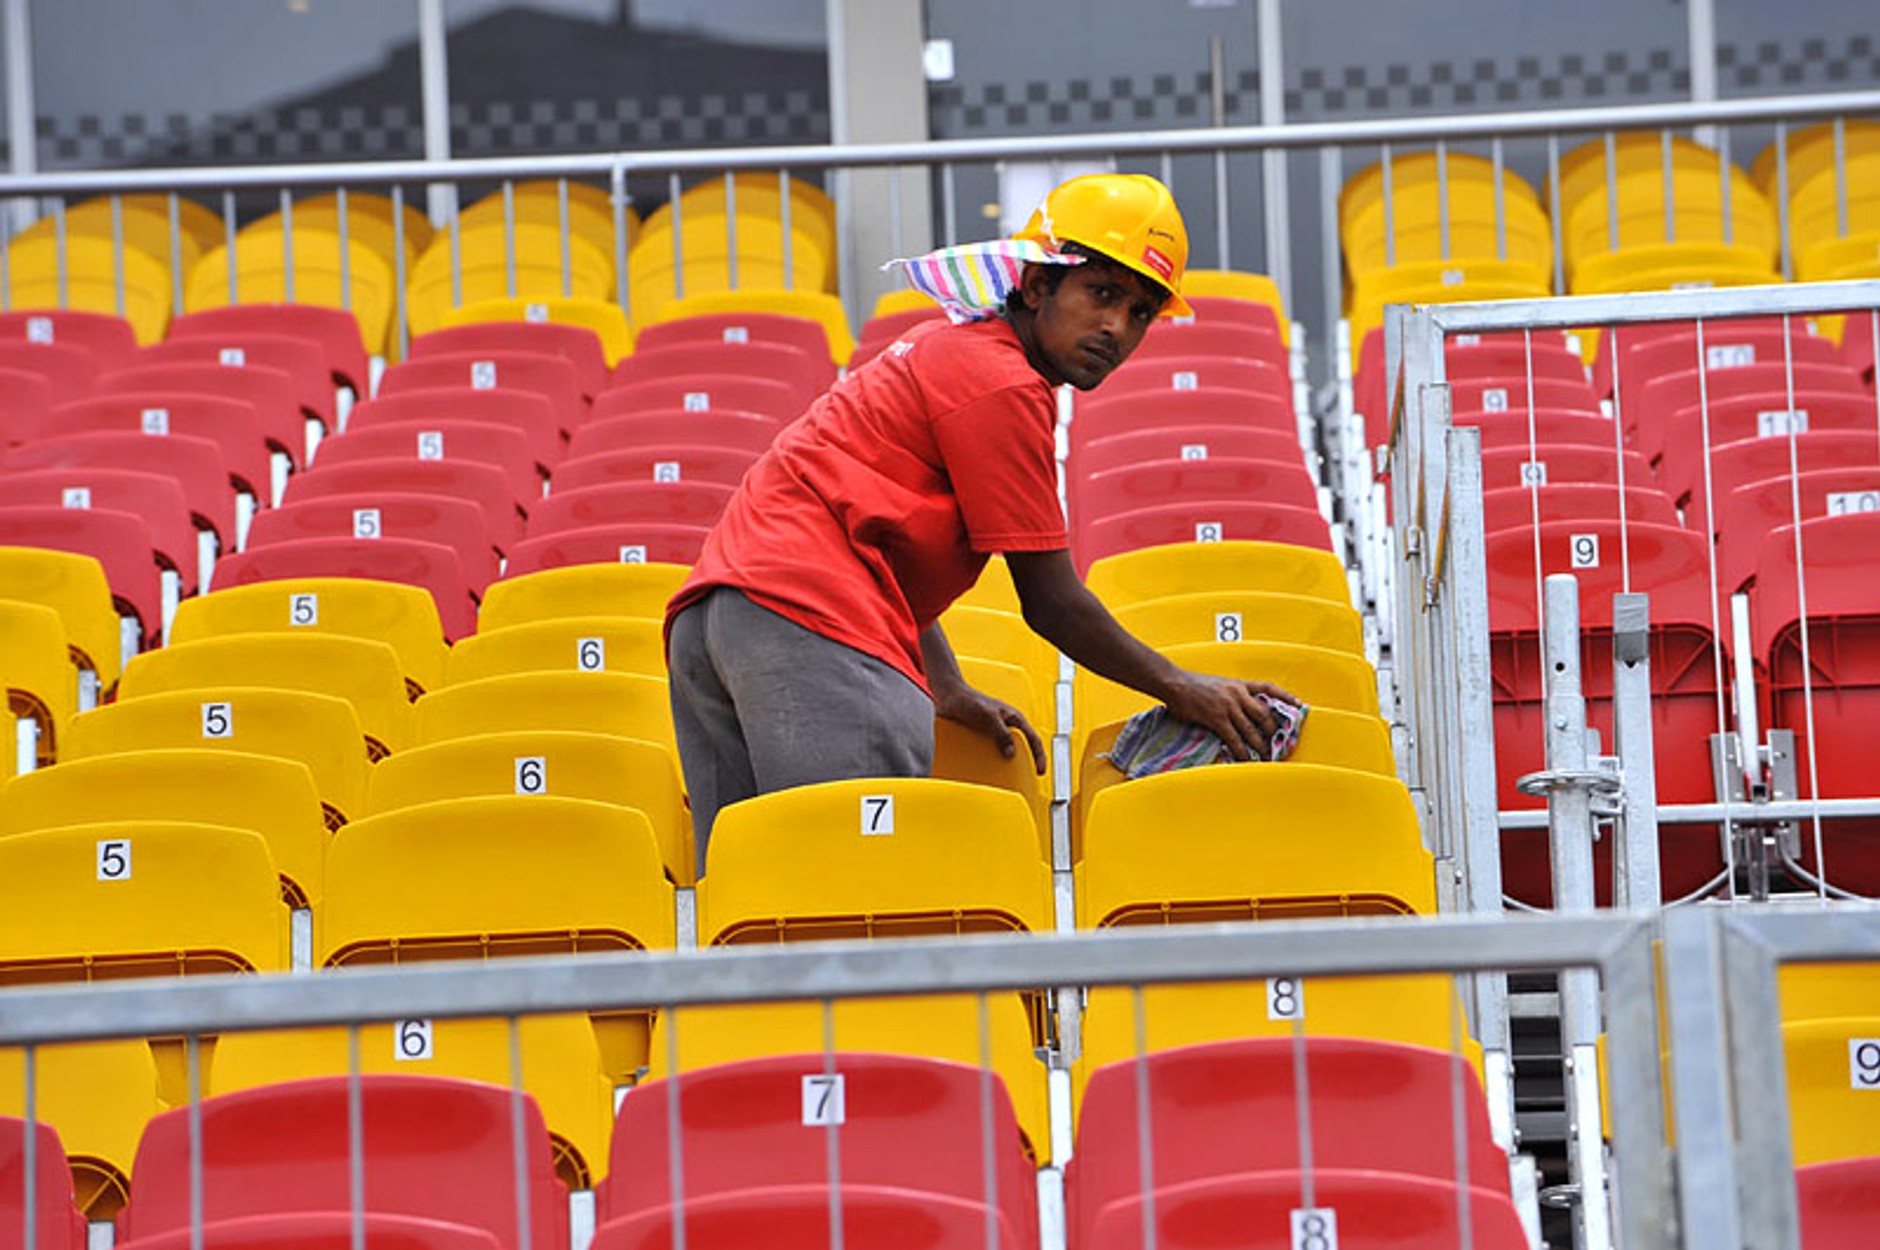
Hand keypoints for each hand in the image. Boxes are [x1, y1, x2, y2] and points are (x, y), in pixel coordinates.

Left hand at [933, 683, 1048, 775]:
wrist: (948, 696)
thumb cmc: (969, 699)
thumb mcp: (989, 716)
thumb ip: (1001, 734)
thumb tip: (1011, 753)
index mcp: (1014, 718)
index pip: (1033, 739)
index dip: (1039, 756)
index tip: (1040, 771)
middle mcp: (1006, 725)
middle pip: (1021, 747)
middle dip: (1024, 762)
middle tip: (1024, 778)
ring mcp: (994, 731)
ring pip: (1005, 750)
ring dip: (1004, 763)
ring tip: (1002, 777)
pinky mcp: (982, 735)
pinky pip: (989, 751)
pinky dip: (988, 760)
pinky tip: (983, 768)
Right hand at [1162, 672, 1298, 761]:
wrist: (1174, 683)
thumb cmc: (1192, 685)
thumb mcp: (1218, 684)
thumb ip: (1231, 694)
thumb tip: (1239, 710)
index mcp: (1239, 684)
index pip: (1268, 688)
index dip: (1285, 696)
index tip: (1299, 704)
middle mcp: (1237, 693)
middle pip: (1264, 714)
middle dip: (1273, 731)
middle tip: (1277, 743)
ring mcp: (1228, 706)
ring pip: (1252, 729)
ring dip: (1261, 745)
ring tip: (1266, 756)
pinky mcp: (1217, 718)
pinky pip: (1234, 738)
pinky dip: (1242, 751)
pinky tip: (1246, 758)